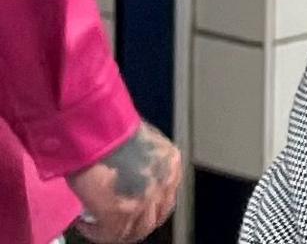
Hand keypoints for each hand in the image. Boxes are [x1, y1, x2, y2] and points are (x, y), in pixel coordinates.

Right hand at [69, 123, 181, 242]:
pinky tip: (85, 224)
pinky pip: (111, 234)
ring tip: (97, 226)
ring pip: (136, 231)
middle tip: (114, 224)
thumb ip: (138, 162)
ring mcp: (146, 200)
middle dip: (135, 225)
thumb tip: (125, 175)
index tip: (132, 209)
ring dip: (116, 232)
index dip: (148, 207)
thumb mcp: (136, 141)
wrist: (95, 129)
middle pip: (155, 218)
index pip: (167, 197)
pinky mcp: (121, 213)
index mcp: (171, 162)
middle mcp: (165, 182)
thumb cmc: (109, 126)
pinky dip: (96, 233)